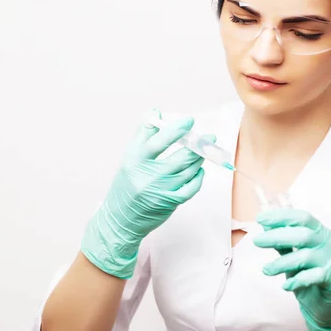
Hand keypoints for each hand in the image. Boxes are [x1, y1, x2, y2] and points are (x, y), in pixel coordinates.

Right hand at [81, 109, 212, 278]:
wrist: (121, 219)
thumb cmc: (126, 185)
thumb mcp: (130, 158)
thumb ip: (142, 134)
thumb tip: (155, 111)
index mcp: (136, 161)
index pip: (157, 141)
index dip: (175, 129)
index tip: (189, 120)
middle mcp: (148, 176)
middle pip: (180, 157)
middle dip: (198, 145)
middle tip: (208, 136)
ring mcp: (161, 190)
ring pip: (188, 171)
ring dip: (200, 159)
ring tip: (205, 150)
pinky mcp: (170, 202)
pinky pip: (190, 187)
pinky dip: (198, 177)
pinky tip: (198, 170)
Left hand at [253, 208, 330, 330]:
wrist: (328, 305)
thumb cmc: (309, 275)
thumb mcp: (294, 256)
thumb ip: (284, 243)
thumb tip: (266, 227)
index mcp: (321, 232)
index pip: (302, 218)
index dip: (281, 216)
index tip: (260, 219)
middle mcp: (329, 243)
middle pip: (303, 235)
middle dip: (277, 236)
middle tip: (257, 241)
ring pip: (306, 256)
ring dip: (282, 263)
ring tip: (266, 270)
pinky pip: (313, 277)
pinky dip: (297, 281)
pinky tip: (285, 286)